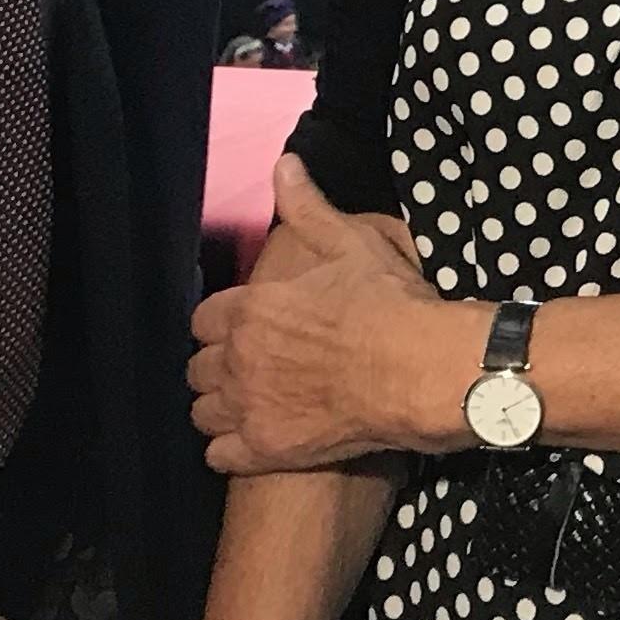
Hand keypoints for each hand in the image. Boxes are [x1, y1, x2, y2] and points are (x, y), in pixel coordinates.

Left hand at [189, 158, 466, 470]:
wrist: (421, 369)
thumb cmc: (387, 303)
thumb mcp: (350, 243)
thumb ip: (308, 207)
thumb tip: (282, 164)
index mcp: (251, 308)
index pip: (202, 320)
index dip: (222, 323)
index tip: (245, 327)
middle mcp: (238, 359)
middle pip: (198, 368)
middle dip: (219, 366)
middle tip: (252, 367)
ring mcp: (248, 409)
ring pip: (201, 413)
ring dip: (221, 407)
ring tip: (250, 405)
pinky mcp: (265, 451)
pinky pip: (218, 456)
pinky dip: (229, 450)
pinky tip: (253, 441)